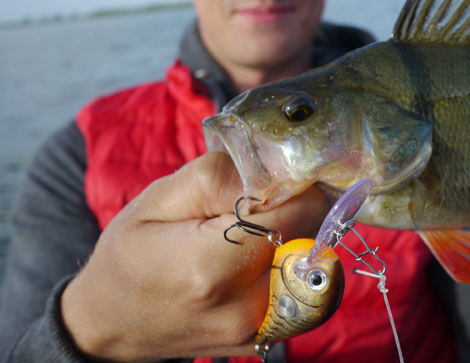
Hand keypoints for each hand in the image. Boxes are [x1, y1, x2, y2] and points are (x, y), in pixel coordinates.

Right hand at [62, 152, 328, 360]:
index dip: (297, 184)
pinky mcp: (268, 338)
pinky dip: (301, 267)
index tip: (279, 175)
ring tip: (267, 229)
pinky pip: (313, 294)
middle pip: (316, 237)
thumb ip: (222, 176)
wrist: (111, 322)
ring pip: (322, 266)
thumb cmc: (130, 253)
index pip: (299, 210)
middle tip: (270, 200)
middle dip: (302, 208)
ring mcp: (259, 329)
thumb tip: (276, 167)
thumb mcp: (160, 197)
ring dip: (305, 237)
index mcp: (212, 266)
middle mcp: (244, 306)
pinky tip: (270, 256)